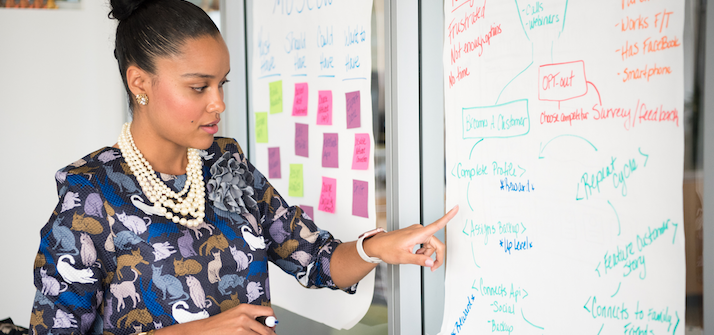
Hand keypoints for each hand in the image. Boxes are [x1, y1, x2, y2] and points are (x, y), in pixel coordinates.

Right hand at [157, 304, 275, 334]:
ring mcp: (242, 328)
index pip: (268, 312)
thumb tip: (267, 323)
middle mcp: (245, 317)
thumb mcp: (236, 315)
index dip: (273, 321)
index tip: (272, 325)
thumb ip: (251, 317)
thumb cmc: (218, 324)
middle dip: (270, 334)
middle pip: (268, 329)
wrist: (203, 331)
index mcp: (245, 308)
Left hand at [364, 205, 457, 270]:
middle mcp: (419, 230)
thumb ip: (419, 260)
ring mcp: (417, 232)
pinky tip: (415, 254)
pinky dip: (423, 251)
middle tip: (432, 268)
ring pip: (430, 245)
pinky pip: (425, 243)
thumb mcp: (403, 258)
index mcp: (418, 233)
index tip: (456, 208)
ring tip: (416, 258)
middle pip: (436, 243)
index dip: (448, 216)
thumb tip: (431, 263)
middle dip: (435, 256)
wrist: (377, 245)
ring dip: (427, 254)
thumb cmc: (387, 249)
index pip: (437, 224)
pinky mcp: (415, 234)